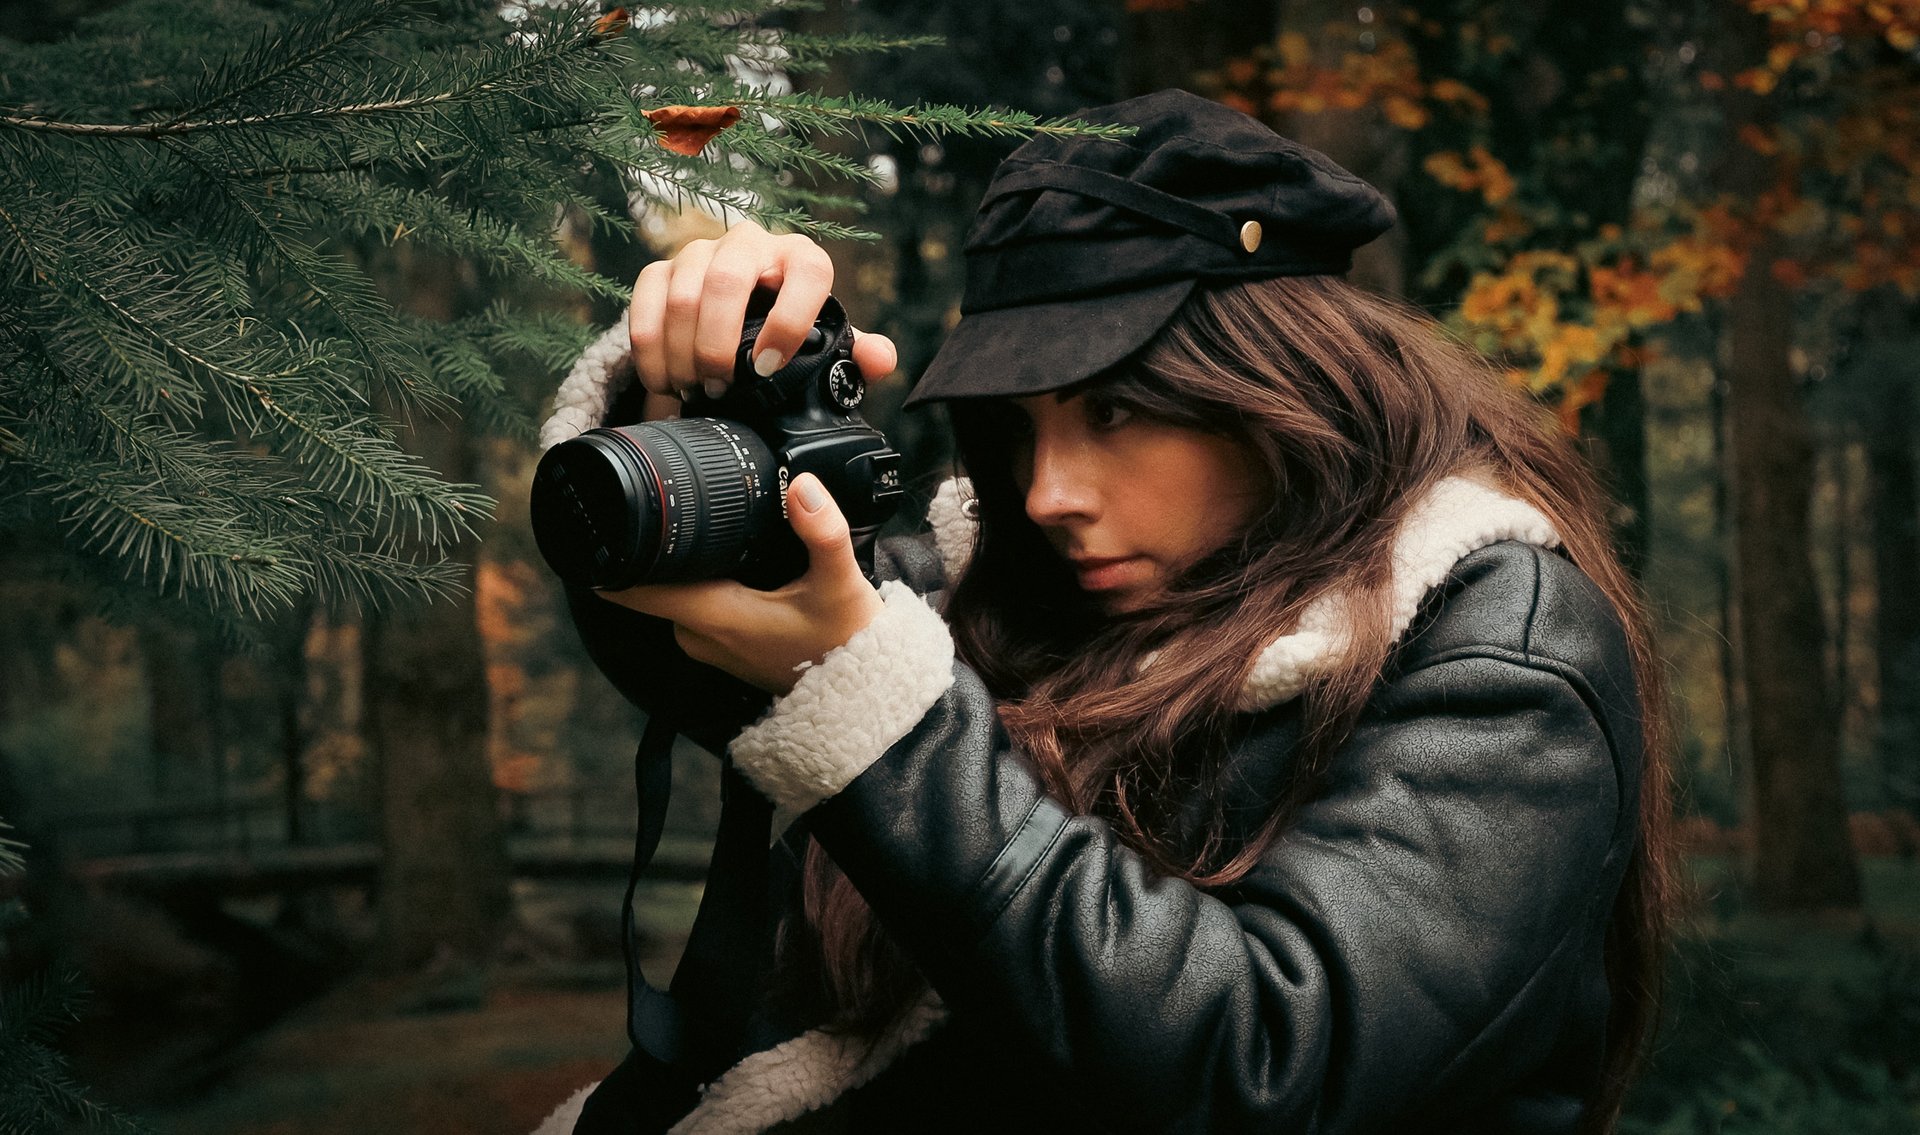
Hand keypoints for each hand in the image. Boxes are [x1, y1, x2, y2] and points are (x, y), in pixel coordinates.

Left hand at [596, 472, 885, 694]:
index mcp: (714, 616)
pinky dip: (704, 584)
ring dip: (685, 566)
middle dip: (659, 547)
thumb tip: (803, 485)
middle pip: (654, 580)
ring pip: (676, 592)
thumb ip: (823, 531)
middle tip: (675, 504)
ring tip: (711, 531)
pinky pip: (694, 608)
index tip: (596, 525)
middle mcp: (700, 635)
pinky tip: (733, 565)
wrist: (862, 695)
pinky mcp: (722, 649)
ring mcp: (709, 647)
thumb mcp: (841, 582)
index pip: (635, 588)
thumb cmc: (847, 643)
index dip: (610, 556)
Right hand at [629, 219, 897, 402]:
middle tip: (718, 388)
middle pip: (726, 281)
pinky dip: (651, 349)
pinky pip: (645, 301)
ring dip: (682, 352)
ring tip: (693, 391)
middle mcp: (750, 244)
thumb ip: (856, 355)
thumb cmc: (790, 331)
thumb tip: (878, 359)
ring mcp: (701, 253)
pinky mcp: (661, 269)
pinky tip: (663, 382)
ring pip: (682, 294)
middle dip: (717, 344)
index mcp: (801, 258)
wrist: (740, 318)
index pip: (806, 272)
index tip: (767, 368)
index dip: (789, 321)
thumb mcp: (825, 345)